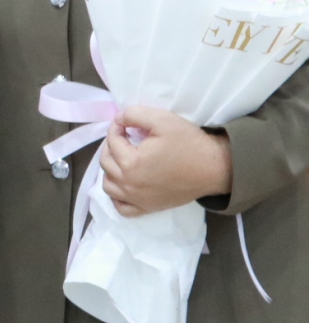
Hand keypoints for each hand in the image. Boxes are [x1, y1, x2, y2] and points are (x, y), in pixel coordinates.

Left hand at [102, 104, 232, 215]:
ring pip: (109, 186)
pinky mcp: (149, 208)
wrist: (215, 168)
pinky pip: (122, 208)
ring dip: (110, 170)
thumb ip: (134, 115)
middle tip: (123, 137)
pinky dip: (117, 197)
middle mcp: (130, 184)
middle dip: (111, 146)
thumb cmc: (189, 143)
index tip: (125, 123)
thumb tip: (118, 119)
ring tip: (122, 158)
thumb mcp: (162, 119)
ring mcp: (138, 199)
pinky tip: (124, 185)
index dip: (116, 128)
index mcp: (131, 163)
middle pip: (106, 162)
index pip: (112, 142)